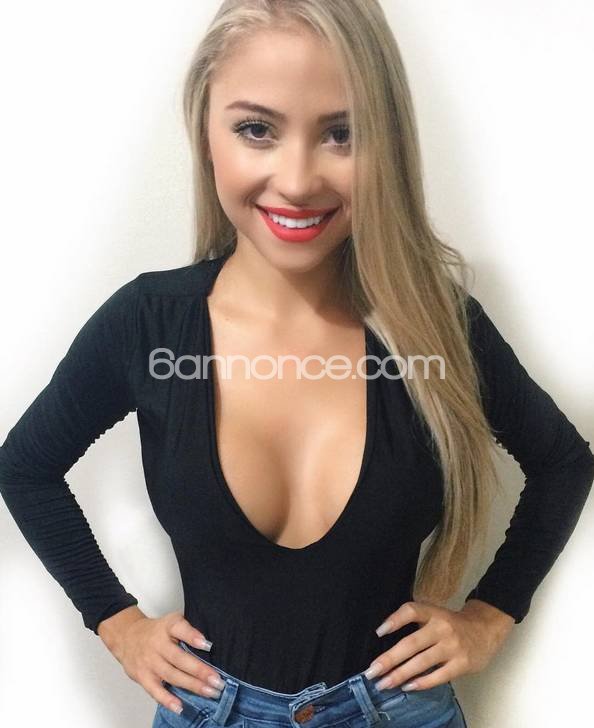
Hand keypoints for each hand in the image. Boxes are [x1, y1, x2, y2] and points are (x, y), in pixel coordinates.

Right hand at [106, 609, 225, 715]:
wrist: (127, 636)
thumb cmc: (156, 631)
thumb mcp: (171, 622)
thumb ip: (188, 631)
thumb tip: (208, 647)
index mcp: (167, 626)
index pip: (179, 628)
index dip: (192, 636)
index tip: (207, 645)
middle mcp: (157, 644)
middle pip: (179, 658)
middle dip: (200, 671)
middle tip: (217, 681)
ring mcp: (149, 662)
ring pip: (172, 676)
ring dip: (192, 685)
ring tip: (210, 692)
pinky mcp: (142, 677)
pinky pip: (155, 690)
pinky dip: (167, 700)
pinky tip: (180, 707)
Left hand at [364, 599, 514, 690]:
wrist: (486, 630)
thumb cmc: (452, 624)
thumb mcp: (435, 615)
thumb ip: (416, 623)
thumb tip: (387, 642)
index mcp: (434, 612)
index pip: (411, 611)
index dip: (394, 620)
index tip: (379, 633)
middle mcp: (442, 628)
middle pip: (411, 644)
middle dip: (389, 659)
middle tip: (371, 672)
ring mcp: (452, 647)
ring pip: (421, 663)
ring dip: (400, 675)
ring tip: (384, 683)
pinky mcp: (461, 664)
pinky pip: (438, 676)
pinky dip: (421, 683)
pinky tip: (407, 686)